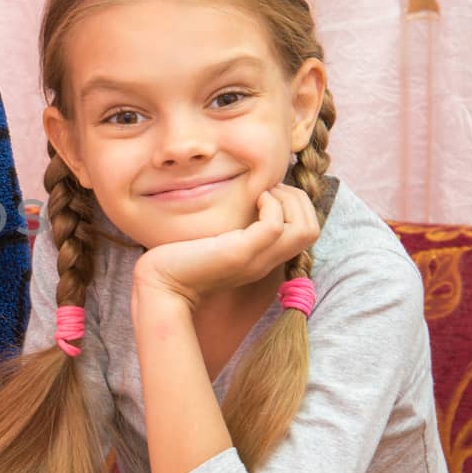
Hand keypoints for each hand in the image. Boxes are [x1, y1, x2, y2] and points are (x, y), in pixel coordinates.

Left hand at [134, 185, 318, 306]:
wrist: (160, 284)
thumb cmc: (181, 259)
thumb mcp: (217, 241)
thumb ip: (235, 228)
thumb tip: (244, 198)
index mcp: (263, 257)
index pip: (307, 232)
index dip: (297, 205)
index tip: (269, 191)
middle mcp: (265, 260)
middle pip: (312, 229)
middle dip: (298, 198)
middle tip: (269, 188)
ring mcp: (255, 258)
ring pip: (304, 229)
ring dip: (290, 201)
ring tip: (263, 192)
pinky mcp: (239, 254)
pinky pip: (274, 227)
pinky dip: (271, 206)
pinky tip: (253, 198)